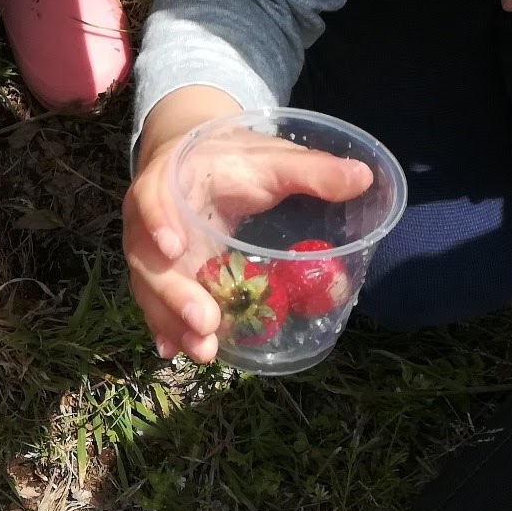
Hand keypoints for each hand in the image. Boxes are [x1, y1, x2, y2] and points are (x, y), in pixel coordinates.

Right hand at [123, 90, 373, 362]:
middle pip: (149, 261)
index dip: (158, 222)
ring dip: (173, 322)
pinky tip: (178, 351)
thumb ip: (310, 170)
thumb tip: (363, 179)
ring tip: (204, 350)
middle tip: (206, 322)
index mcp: (169, 181)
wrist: (194, 162)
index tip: (176, 249)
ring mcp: (151, 254)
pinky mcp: (160, 277)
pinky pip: (155, 304)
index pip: (152, 198)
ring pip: (151, 290)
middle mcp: (148, 222)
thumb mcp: (270, 159)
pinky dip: (166, 329)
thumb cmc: (231, 161)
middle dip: (174, 296)